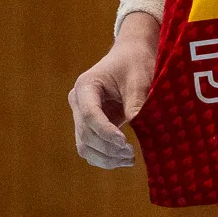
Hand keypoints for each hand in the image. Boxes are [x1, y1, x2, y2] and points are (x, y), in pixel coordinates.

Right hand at [68, 13, 157, 169]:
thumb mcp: (139, 79)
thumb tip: (137, 127)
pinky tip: (122, 160)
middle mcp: (78, 101)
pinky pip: (91, 148)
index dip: (105, 131)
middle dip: (107, 148)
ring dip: (105, 158)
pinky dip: (104, 158)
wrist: (131, 56)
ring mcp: (81, 115)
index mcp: (86, 85)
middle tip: (131, 154)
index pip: (89, 114)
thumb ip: (136, 103)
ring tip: (129, 160)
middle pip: (85, 133)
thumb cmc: (135, 63)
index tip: (125, 142)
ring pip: (84, 145)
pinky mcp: (89, 126)